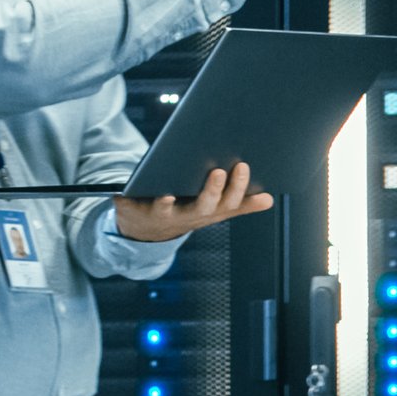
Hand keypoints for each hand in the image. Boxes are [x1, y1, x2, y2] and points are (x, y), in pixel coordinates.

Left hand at [113, 162, 269, 242]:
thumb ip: (241, 204)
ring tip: (169, 194)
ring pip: (168, 211)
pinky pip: (132, 207)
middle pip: (204, 207)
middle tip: (219, 171)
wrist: (147, 230)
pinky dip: (129, 202)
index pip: (228, 203)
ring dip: (168, 205)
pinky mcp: (135, 211)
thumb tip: (269, 199)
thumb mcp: (215, 209)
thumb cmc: (185, 210)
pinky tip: (127, 192)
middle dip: (213, 191)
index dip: (237, 188)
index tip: (242, 166)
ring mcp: (161, 216)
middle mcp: (188, 217)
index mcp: (209, 212)